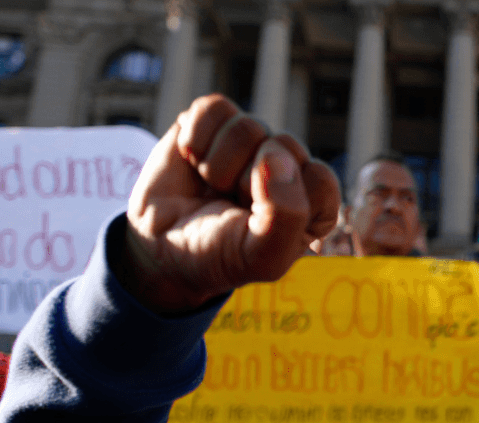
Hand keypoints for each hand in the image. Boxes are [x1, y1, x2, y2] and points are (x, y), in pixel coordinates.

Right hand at [120, 95, 340, 314]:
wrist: (157, 248)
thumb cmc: (217, 255)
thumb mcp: (261, 258)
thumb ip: (286, 215)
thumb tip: (275, 154)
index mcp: (312, 202)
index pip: (320, 179)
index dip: (286, 199)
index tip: (259, 223)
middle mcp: (288, 166)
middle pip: (285, 145)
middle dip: (248, 182)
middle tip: (232, 206)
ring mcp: (252, 142)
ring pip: (247, 127)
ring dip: (218, 166)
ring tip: (212, 187)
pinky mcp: (215, 123)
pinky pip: (213, 109)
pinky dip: (194, 139)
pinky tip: (193, 163)